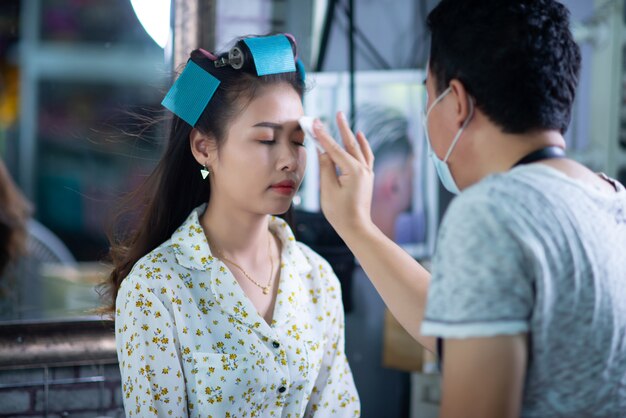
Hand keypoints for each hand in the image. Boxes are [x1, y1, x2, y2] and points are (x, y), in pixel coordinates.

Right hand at [314, 112, 375, 236]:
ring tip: (347, 123)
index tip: (314, 123)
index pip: (334, 149)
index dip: (323, 135)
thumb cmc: (340, 212)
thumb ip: (326, 168)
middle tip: (337, 113)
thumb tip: (324, 152)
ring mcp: (367, 173)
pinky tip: (360, 140)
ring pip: (359, 149)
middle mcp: (363, 169)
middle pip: (349, 144)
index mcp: (353, 171)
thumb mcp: (328, 189)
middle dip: (341, 128)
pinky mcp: (367, 178)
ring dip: (352, 135)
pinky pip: (366, 156)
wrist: (356, 228)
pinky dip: (363, 146)